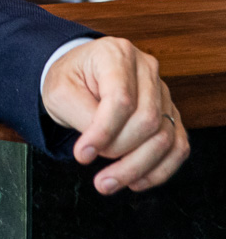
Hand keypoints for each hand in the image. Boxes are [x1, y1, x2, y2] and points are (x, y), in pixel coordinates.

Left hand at [41, 37, 189, 193]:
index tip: (82, 155)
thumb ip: (82, 115)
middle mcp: (147, 70)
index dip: (103, 132)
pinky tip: (136, 181)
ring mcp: (163, 93)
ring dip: (137, 168)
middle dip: (119, 151)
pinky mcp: (171, 115)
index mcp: (116, 55)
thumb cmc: (69, 80)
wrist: (79, 75)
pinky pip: (178, 147)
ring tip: (108, 183)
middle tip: (92, 166)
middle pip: (148, 121)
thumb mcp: (59, 91)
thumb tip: (100, 148)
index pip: (121, 99)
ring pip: (165, 138)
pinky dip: (160, 169)